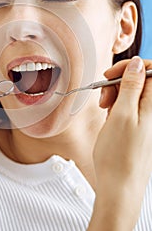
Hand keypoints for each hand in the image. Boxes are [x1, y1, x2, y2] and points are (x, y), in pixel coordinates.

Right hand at [89, 56, 151, 229]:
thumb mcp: (121, 114)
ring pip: (133, 95)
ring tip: (104, 110)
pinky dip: (117, 108)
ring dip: (116, 96)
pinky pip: (130, 108)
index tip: (111, 75)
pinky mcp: (141, 127)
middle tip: (104, 96)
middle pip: (140, 82)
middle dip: (119, 83)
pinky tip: (109, 119)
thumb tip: (137, 64)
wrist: (119, 187)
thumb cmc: (119, 155)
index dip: (130, 68)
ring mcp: (148, 120)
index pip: (150, 70)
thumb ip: (131, 85)